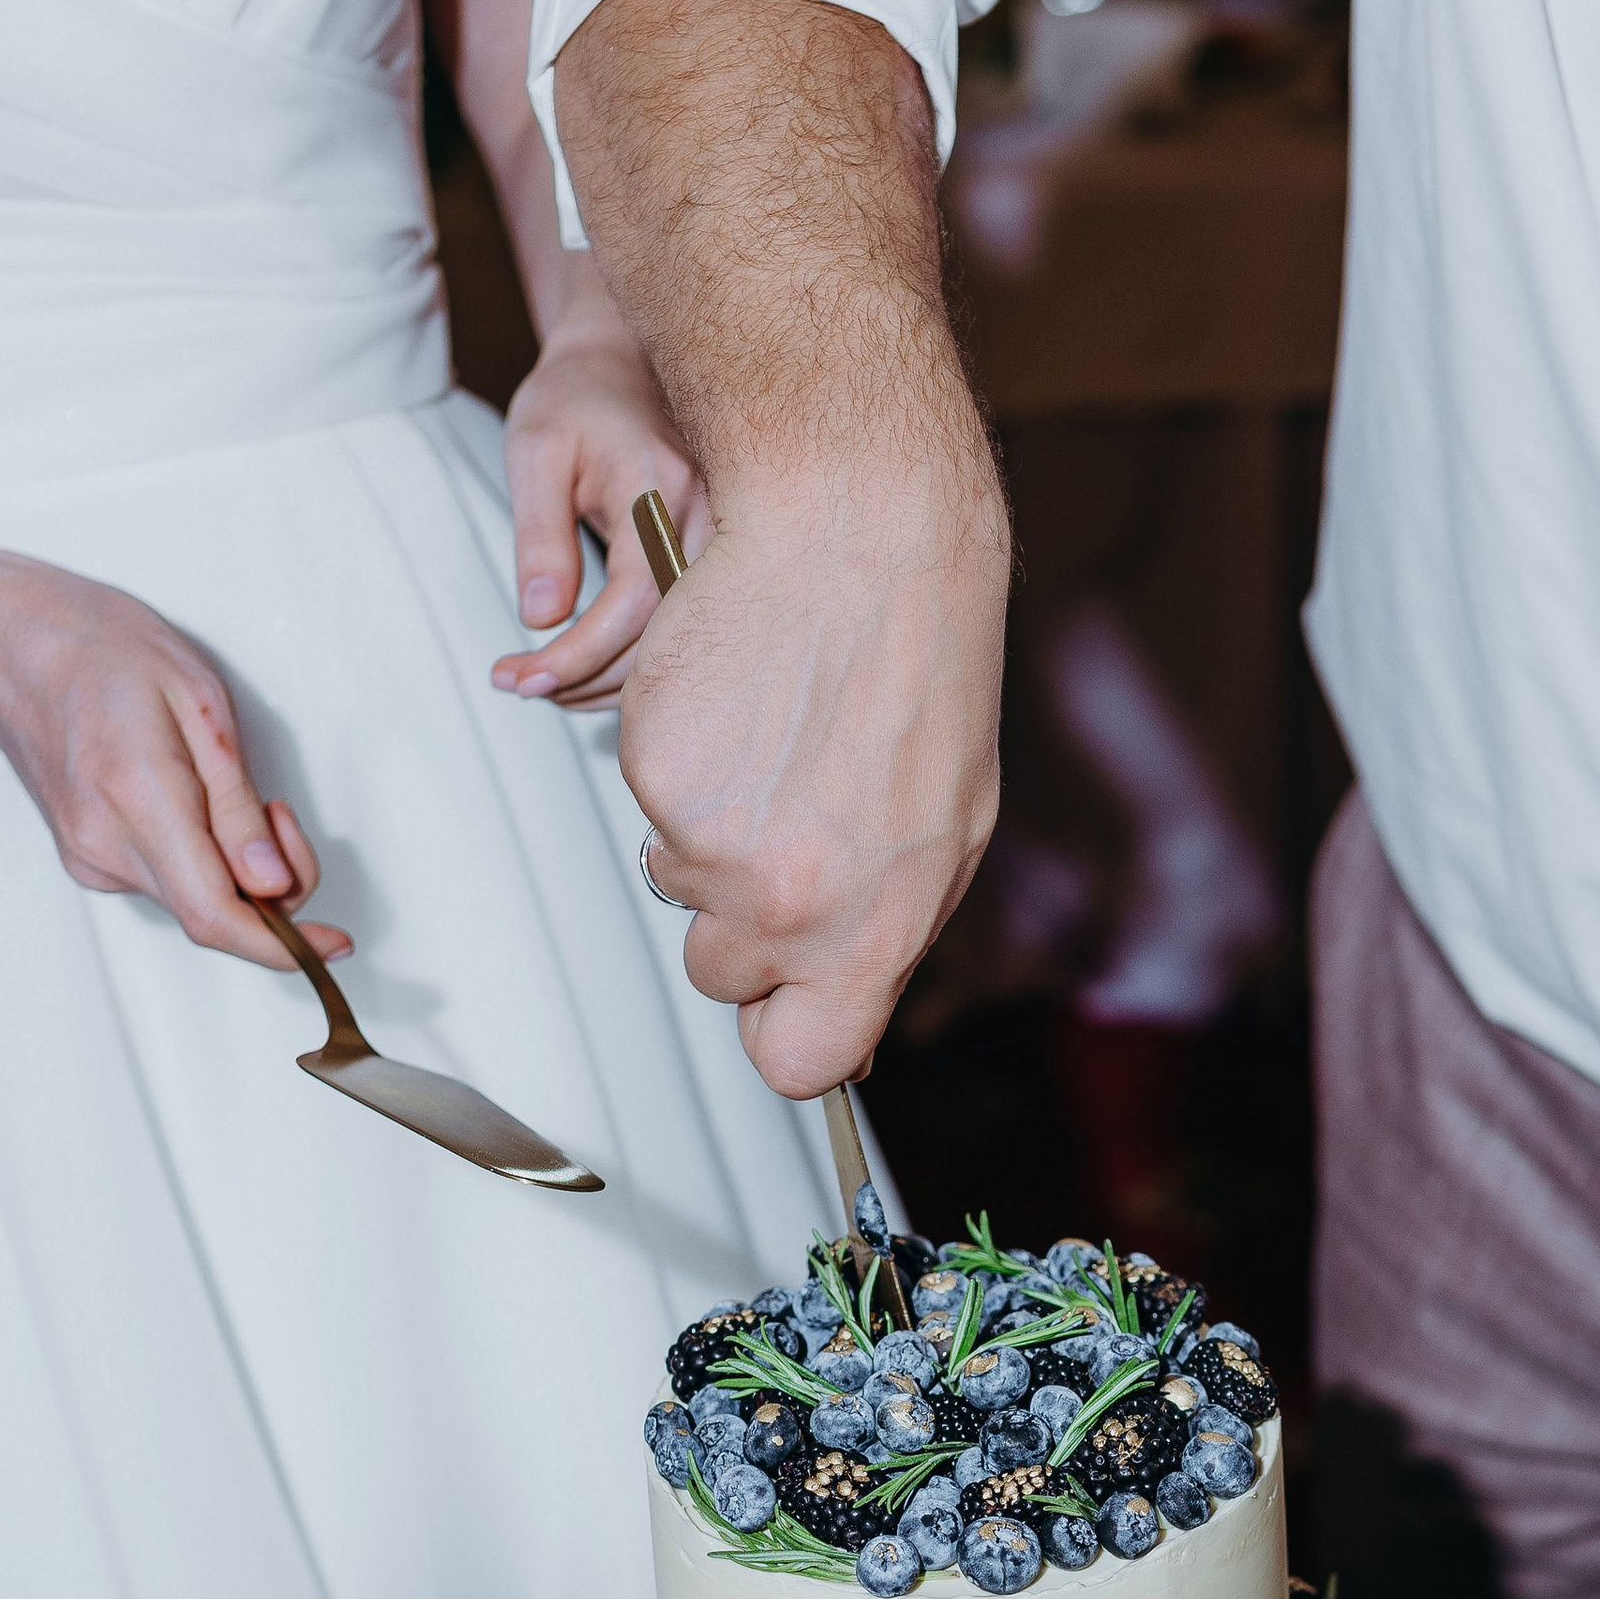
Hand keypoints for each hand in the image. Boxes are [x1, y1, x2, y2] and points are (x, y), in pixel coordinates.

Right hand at [0, 552, 348, 969]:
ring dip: (237, 870)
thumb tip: (273, 885)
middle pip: (214, 915)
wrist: (15, 649)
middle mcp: (105, 845)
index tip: (334, 945)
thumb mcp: (200, 704)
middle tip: (278, 812)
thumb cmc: (109, 654)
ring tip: (228, 790)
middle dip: (273, 887)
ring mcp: (90, 860)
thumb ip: (237, 804)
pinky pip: (168, 884)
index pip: (215, 915)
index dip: (284, 946)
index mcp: (137, 798)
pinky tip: (193, 805)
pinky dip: (203, 862)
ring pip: (193, 901)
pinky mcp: (88, 861)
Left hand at [489, 275, 708, 709]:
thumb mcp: (533, 451)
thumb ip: (539, 534)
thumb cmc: (571, 401)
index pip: (631, 598)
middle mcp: (704, 513)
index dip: (578, 653)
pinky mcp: (717, 554)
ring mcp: (720, 535)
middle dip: (587, 679)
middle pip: (663, 633)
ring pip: (679, 640)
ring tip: (545, 683)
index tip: (521, 676)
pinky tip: (589, 668)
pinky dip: (638, 660)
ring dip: (610, 681)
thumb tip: (541, 618)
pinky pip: (685, 625)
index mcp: (656, 483)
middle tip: (521, 687)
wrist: (619, 362)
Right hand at [614, 471, 1006, 1096]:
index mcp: (875, 930)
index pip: (801, 1060)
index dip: (783, 1034)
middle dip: (742, 921)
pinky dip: (682, 766)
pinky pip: (652, 805)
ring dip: (709, 838)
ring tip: (774, 753)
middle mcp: (791, 903)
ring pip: (680, 887)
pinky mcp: (655, 776)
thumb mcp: (947, 829)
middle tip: (789, 827)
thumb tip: (844, 1011)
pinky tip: (741, 711)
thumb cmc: (919, 670)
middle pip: (722, 976)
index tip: (783, 1003)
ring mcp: (713, 844)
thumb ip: (886, 933)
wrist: (862, 538)